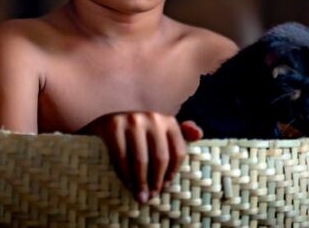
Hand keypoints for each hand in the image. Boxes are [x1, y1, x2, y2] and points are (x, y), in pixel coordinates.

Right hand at [80, 112, 202, 202]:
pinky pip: (121, 158)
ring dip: (140, 183)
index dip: (173, 172)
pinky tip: (127, 184)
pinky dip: (125, 175)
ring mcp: (132, 120)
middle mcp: (153, 117)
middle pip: (160, 158)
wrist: (109, 113)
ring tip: (140, 195)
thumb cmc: (141, 128)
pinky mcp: (114, 126)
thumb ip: (182, 133)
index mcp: (168, 120)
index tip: (165, 185)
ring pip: (141, 161)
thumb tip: (199, 135)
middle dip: (156, 181)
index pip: (178, 152)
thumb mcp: (162, 128)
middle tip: (151, 196)